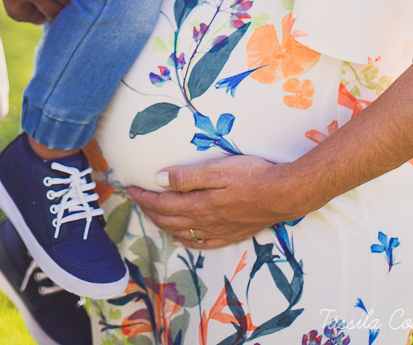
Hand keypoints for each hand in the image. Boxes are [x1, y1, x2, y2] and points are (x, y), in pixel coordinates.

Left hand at [127, 155, 294, 248]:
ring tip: (152, 217)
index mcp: (198, 203)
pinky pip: (201, 243)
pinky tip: (181, 240)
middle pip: (169, 218)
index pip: (162, 202)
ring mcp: (218, 230)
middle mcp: (204, 220)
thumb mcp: (216, 168)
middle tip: (136, 201)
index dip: (144, 196)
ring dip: (163, 224)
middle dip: (149, 210)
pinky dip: (186, 241)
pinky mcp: (231, 234)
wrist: (282, 194)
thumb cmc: (250, 175)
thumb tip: (159, 180)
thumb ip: (186, 176)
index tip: (130, 189)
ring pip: (182, 231)